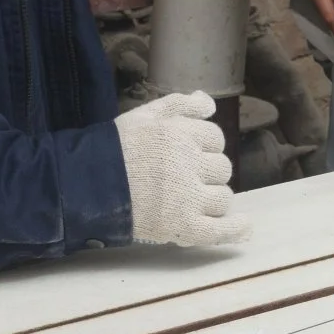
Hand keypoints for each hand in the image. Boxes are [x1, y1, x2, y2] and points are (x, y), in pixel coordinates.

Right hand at [113, 92, 250, 246]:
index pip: (214, 138)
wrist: (89, 183)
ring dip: (214, 198)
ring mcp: (189, 197)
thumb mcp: (147, 114)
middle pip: (221, 168)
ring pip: (223, 197)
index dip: (204, 146)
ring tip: (196, 201)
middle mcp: (190, 162)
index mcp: (183, 133)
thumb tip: (210, 103)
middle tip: (187, 178)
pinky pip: (219, 230)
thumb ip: (181, 105)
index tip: (191, 154)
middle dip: (208, 172)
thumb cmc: (117, 147)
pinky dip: (235, 230)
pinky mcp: (183, 226)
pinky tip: (244, 227)